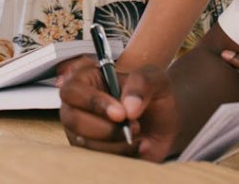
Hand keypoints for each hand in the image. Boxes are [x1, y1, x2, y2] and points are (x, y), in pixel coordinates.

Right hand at [59, 58, 178, 161]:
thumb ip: (141, 85)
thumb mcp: (154, 80)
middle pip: (72, 119)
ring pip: (83, 142)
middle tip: (134, 126)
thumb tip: (128, 108)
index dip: (93, 102)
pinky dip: (121, 155)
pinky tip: (138, 145)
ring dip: (115, 143)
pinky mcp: (92, 149)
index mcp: (86, 80)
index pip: (73, 91)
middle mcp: (77, 105)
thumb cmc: (153, 94)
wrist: (166, 121)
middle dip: (106, 128)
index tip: (120, 114)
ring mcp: (81, 129)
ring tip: (138, 135)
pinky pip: (97, 158)